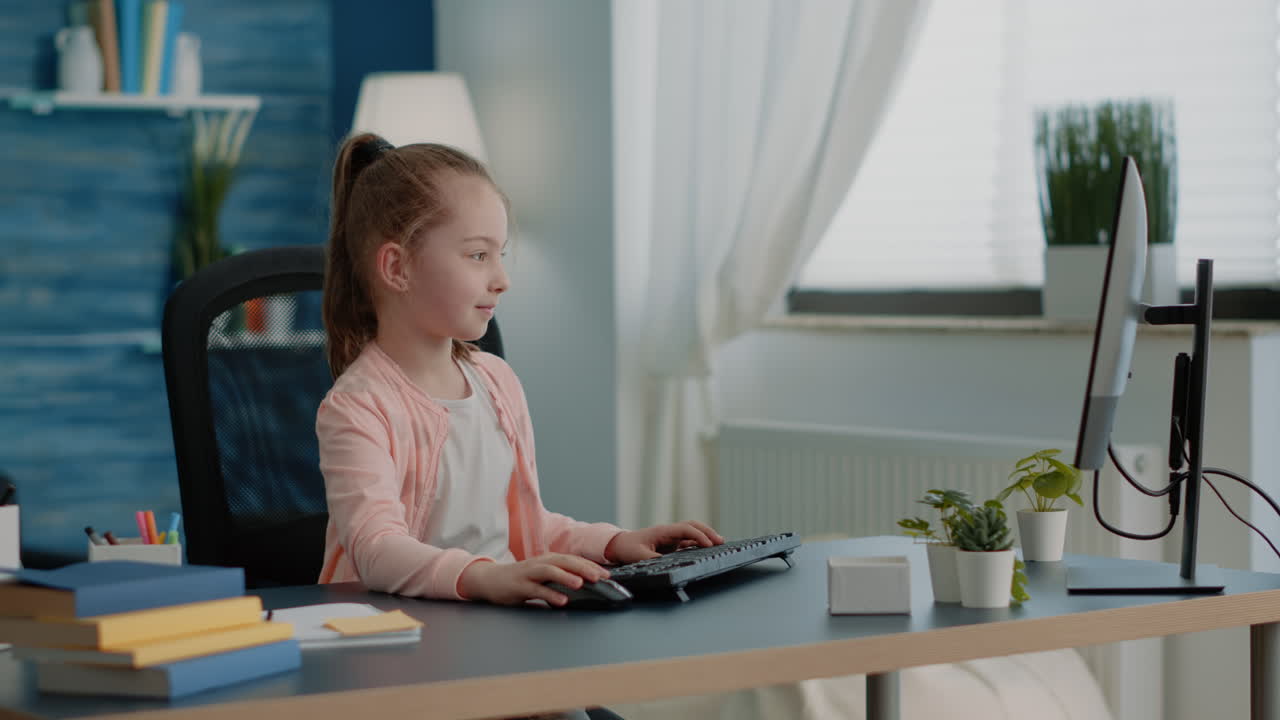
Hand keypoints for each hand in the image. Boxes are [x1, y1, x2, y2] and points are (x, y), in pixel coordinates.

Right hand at [458, 554, 609, 606]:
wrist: (491, 580)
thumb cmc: (520, 579)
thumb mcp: (542, 576)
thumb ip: (560, 578)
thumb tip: (584, 584)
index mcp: (548, 560)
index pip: (573, 560)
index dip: (590, 566)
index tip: (607, 574)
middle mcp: (540, 563)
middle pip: (564, 562)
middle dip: (583, 568)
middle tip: (600, 577)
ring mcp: (529, 573)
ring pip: (550, 571)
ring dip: (566, 577)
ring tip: (581, 584)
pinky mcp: (519, 586)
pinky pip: (536, 590)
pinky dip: (550, 595)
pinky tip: (561, 601)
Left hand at [604, 521, 725, 563]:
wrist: (618, 545)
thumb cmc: (627, 548)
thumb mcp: (638, 556)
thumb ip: (653, 559)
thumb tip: (667, 564)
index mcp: (662, 531)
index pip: (685, 529)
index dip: (698, 536)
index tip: (708, 545)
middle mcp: (669, 532)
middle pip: (692, 526)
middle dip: (707, 532)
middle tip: (721, 542)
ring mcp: (671, 537)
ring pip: (692, 532)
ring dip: (705, 536)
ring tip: (719, 544)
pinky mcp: (671, 544)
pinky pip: (688, 541)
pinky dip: (699, 543)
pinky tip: (708, 549)